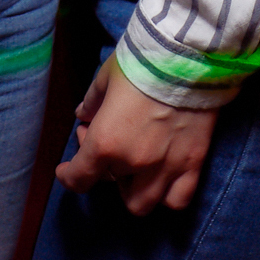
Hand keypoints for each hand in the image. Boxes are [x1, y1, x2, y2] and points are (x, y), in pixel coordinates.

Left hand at [56, 54, 222, 215]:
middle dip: (104, 168)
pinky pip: (178, 200)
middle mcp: (133, 163)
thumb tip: (84, 115)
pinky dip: (167, 195)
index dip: (68, 176)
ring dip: (133, 188)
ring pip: (142, 204)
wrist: (187, 55)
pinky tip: (163, 178)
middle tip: (108, 145)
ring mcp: (165, 167)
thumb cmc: (141, 62)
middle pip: (111, 185)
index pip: (79, 178)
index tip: (66, 171)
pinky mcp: (193, 164)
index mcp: (106, 142)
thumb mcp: (106, 77)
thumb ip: (92, 101)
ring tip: (135, 167)